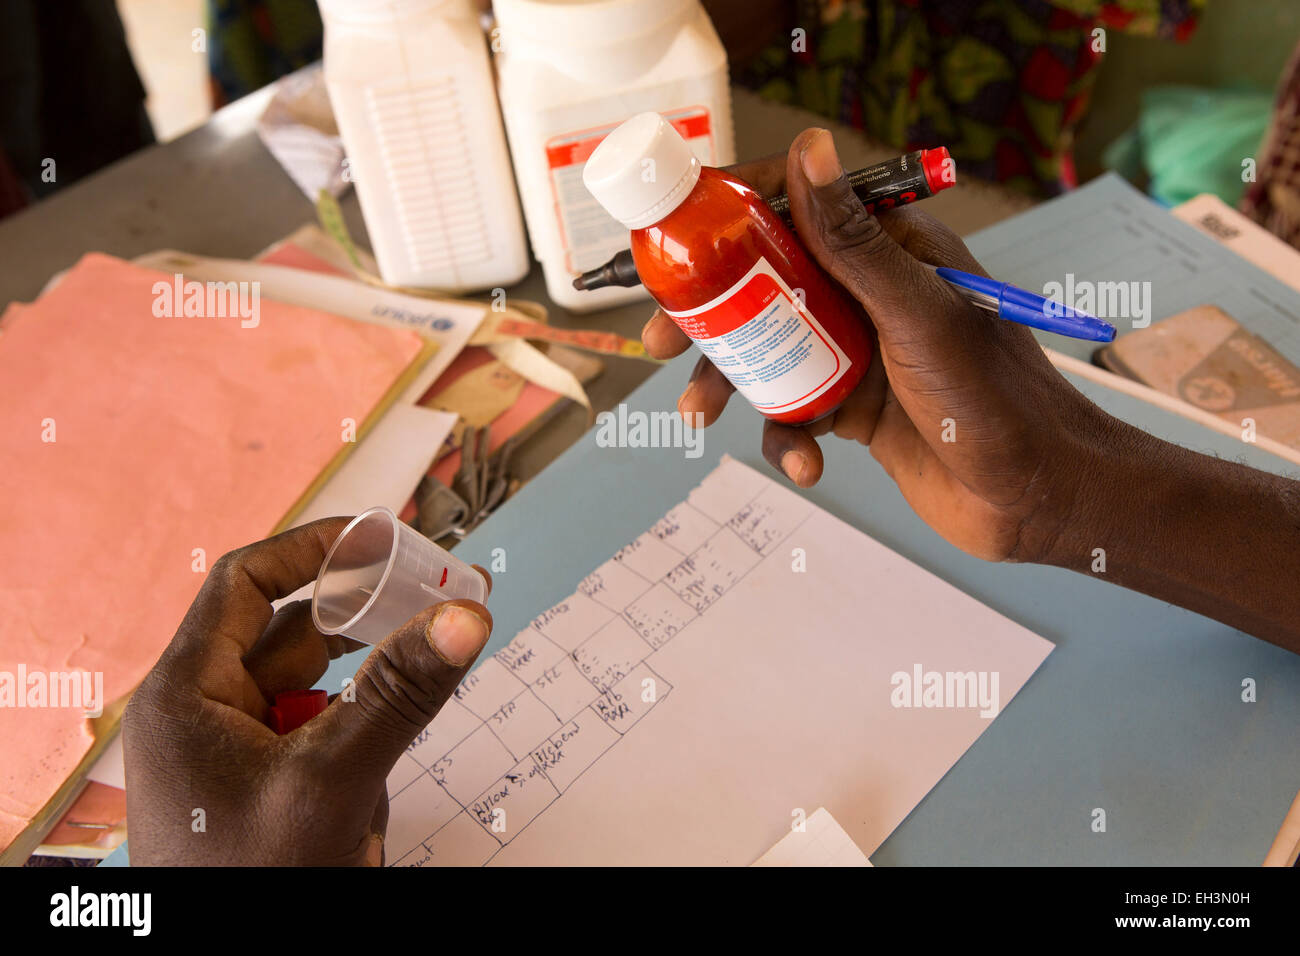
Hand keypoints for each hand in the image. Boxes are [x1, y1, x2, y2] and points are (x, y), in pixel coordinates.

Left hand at [122, 518, 492, 865]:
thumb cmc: (255, 887)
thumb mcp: (332, 782)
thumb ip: (401, 695)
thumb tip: (468, 616)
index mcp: (184, 696)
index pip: (246, 585)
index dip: (314, 549)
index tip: (383, 535)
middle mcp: (202, 715)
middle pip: (289, 631)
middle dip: (364, 614)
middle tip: (436, 592)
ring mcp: (234, 755)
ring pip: (312, 684)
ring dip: (367, 677)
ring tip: (423, 666)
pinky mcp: (264, 788)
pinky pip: (318, 732)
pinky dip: (357, 728)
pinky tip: (384, 752)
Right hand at [643, 129, 1119, 562]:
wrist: (1037, 498)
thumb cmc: (998, 399)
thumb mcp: (915, 314)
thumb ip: (854, 242)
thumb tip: (808, 149)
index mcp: (890, 251)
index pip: (796, 209)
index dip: (729, 218)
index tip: (676, 241)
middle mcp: (867, 295)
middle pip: (763, 285)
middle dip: (708, 317)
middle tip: (659, 342)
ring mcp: (857, 353)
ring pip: (767, 353)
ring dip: (732, 385)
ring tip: (703, 418)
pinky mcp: (853, 409)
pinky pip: (793, 411)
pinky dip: (785, 440)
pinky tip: (804, 464)